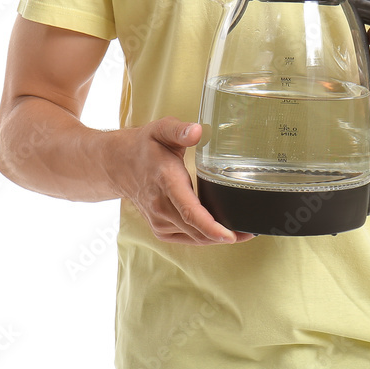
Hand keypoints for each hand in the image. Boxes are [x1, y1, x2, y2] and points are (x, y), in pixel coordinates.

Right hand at [113, 118, 254, 245]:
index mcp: (166, 182)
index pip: (189, 210)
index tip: (230, 235)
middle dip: (225, 235)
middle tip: (251, 232)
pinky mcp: (161, 229)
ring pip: (193, 237)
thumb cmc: (144, 146)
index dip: (210, 226)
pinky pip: (187, 238)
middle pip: (196, 229)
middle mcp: (161, 206)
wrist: (119, 165)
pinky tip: (220, 231)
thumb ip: (179, 130)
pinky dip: (204, 237)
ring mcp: (159, 221)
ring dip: (216, 238)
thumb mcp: (161, 129)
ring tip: (242, 233)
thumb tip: (198, 131)